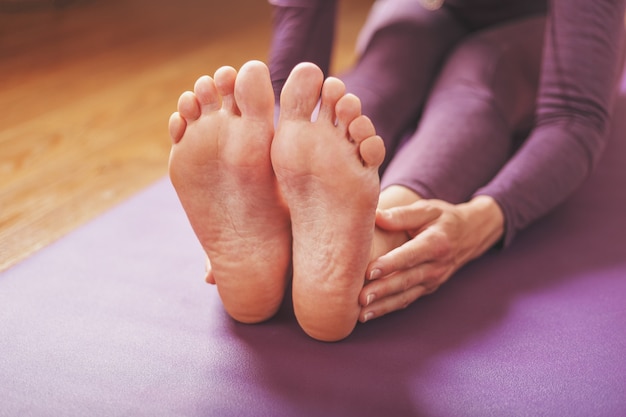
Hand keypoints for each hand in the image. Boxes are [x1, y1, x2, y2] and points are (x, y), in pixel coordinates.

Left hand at [359, 196, 503, 321]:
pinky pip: (407, 300)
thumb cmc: (443, 219)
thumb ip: (402, 215)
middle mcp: (436, 265)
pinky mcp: (428, 289)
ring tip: (362, 314)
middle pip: (406, 280)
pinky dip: (389, 308)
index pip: (410, 255)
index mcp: (436, 243)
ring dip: (383, 306)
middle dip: (383, 291)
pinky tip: (370, 314)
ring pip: (405, 295)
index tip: (370, 271)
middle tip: (361, 298)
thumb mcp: (428, 210)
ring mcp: (433, 280)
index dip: (390, 264)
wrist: (471, 234)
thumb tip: (376, 216)